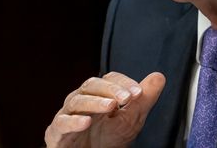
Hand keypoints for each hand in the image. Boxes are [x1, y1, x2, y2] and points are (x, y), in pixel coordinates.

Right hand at [44, 71, 165, 147]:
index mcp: (98, 94)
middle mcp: (80, 101)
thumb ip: (144, 100)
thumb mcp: (131, 120)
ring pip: (77, 101)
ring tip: (110, 106)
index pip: (109, 80)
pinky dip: (73, 121)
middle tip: (127, 98)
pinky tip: (86, 122)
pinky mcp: (56, 133)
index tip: (138, 92)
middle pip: (91, 85)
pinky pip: (61, 123)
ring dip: (95, 102)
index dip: (123, 83)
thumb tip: (159, 76)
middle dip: (111, 90)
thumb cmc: (108, 139)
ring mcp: (67, 115)